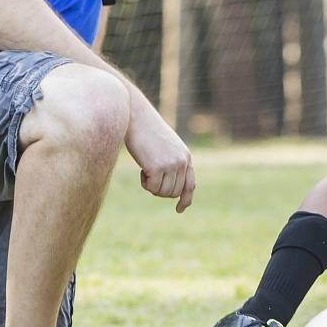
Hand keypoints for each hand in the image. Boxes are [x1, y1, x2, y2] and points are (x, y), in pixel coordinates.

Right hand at [126, 94, 195, 212]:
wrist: (136, 117)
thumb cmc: (146, 131)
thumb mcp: (165, 146)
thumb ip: (171, 163)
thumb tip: (171, 188)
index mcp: (186, 156)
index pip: (190, 184)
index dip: (186, 199)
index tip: (179, 210)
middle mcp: (182, 161)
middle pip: (174, 192)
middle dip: (160, 190)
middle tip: (150, 177)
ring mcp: (171, 165)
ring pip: (163, 192)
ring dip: (152, 186)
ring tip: (146, 169)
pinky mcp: (157, 167)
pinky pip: (152, 187)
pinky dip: (144, 183)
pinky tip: (142, 168)